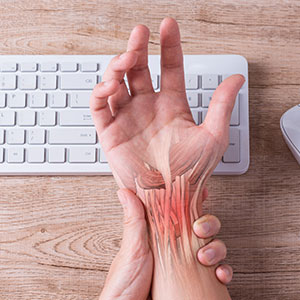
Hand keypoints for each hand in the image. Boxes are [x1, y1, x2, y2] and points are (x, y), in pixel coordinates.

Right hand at [90, 17, 244, 191]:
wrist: (169, 199)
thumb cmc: (192, 173)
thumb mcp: (213, 136)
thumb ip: (221, 105)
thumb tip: (236, 77)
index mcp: (172, 106)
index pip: (170, 68)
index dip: (169, 46)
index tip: (168, 26)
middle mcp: (148, 109)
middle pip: (139, 70)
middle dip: (137, 48)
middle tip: (140, 32)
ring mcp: (128, 119)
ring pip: (116, 83)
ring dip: (117, 67)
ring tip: (126, 58)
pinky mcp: (110, 132)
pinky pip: (100, 107)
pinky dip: (101, 92)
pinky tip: (110, 85)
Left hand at [99, 188, 231, 299]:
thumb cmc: (125, 284)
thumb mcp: (131, 248)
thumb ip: (134, 220)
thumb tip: (125, 193)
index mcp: (161, 235)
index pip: (180, 213)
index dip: (193, 202)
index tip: (202, 193)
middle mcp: (176, 247)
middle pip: (201, 228)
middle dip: (208, 224)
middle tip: (200, 228)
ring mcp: (186, 265)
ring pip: (212, 248)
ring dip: (216, 248)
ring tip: (205, 256)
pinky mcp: (194, 283)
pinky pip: (215, 274)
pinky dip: (223, 272)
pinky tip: (219, 274)